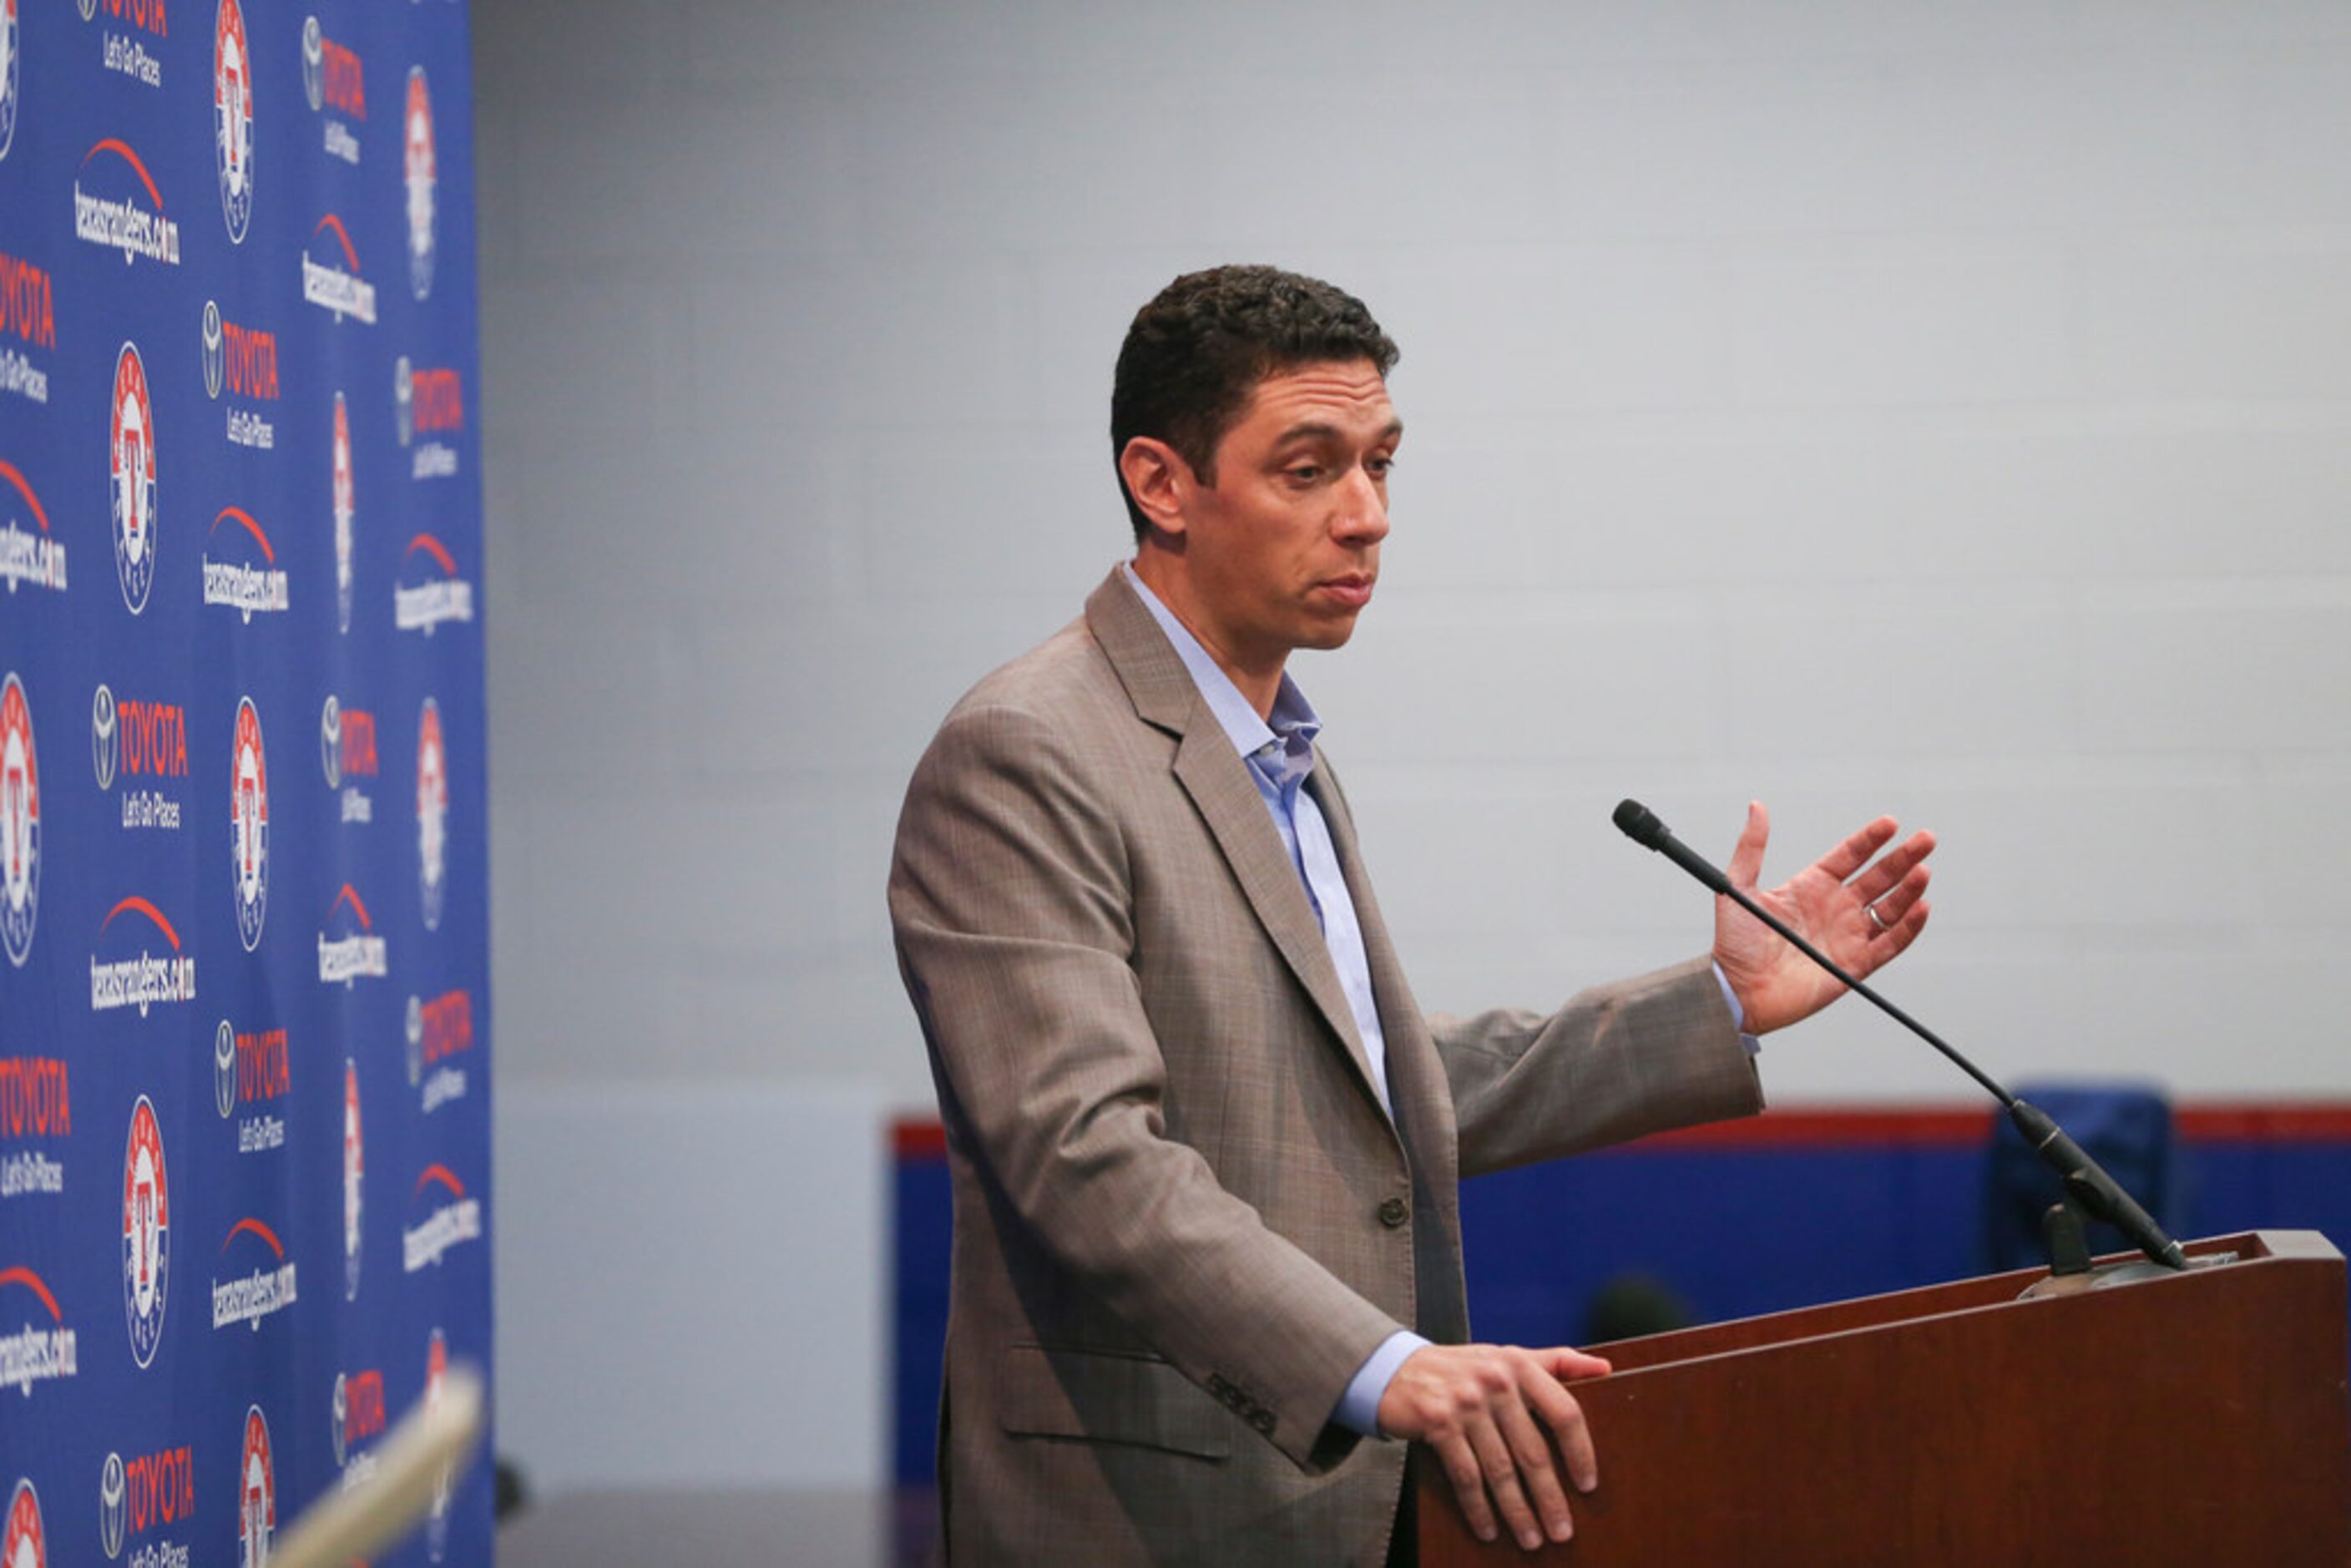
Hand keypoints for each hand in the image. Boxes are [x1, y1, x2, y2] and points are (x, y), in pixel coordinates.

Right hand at [1376, 1342, 1612, 1550]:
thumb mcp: (1508, 1356)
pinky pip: (1465, 1476)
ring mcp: (1465, 1402)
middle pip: (1533, 1451)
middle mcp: (1495, 1381)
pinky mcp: (1438, 1422)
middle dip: (1550, 1498)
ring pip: (1500, 1470)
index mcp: (1520, 1364)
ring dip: (1518, 1512)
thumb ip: (1555, 1361)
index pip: (1564, 1412)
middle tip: (1562, 1532)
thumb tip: (1605, 1368)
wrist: (1396, 1368)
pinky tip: (1489, 1530)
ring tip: (1532, 1540)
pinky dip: (1478, 1508)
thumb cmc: (1463, 1369)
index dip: (1580, 1452)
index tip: (1588, 1485)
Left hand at [1712, 801, 1933, 1035]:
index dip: (1871, 839)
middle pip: (1878, 878)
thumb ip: (1751, 848)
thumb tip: (1756, 806)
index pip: (1850, 856)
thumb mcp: (1738, 888)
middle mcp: (1835, 908)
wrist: (1737, 991)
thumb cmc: (1734, 943)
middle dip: (1903, 858)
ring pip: (1890, 908)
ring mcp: (1848, 936)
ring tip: (1923, 871)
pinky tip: (1920, 907)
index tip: (1891, 823)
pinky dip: (1909, 928)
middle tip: (1926, 839)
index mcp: (1811, 886)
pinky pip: (1890, 944)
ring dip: (1909, 890)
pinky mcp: (1855, 965)